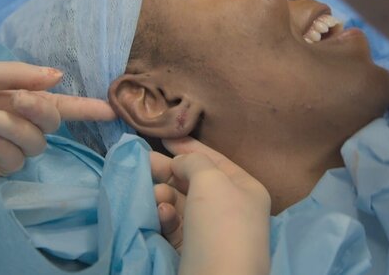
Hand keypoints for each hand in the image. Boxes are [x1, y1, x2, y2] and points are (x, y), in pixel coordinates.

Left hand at [0, 61, 116, 177]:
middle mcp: (13, 120)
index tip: (111, 111)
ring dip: (18, 129)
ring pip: (35, 144)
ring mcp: (3, 146)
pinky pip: (13, 160)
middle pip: (50, 123)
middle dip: (41, 111)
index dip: (84, 108)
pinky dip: (0, 144)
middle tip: (18, 99)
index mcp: (12, 95)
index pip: (56, 103)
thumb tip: (59, 77)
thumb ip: (20, 74)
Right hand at [150, 137, 269, 274]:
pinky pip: (174, 224)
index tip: (163, 137)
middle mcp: (230, 208)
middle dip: (169, 170)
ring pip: (180, 202)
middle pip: (193, 180)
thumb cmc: (221, 225)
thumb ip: (193, 161)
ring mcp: (209, 231)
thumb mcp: (212, 180)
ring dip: (163, 193)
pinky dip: (165, 216)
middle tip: (143, 162)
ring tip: (154, 194)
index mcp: (245, 189)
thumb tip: (178, 163)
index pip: (215, 160)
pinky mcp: (190, 250)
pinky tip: (161, 214)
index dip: (189, 147)